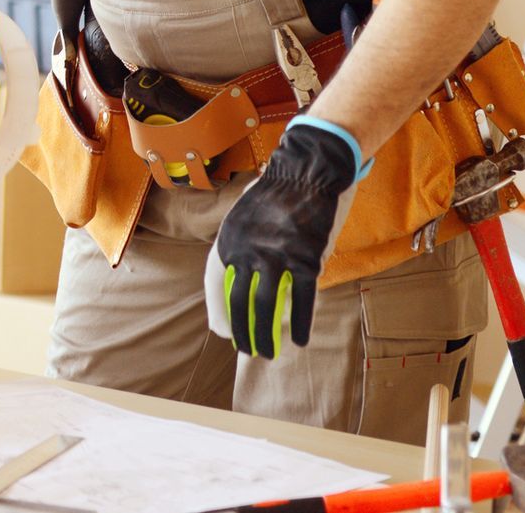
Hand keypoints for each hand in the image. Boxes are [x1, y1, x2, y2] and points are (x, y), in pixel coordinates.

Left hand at [204, 120, 362, 357]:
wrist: (307, 171)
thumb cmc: (277, 194)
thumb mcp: (244, 216)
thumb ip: (242, 247)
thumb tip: (244, 281)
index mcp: (229, 240)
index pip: (217, 286)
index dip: (220, 311)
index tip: (224, 330)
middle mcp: (247, 251)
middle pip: (240, 302)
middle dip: (243, 332)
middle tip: (247, 350)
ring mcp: (276, 257)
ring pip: (267, 307)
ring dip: (267, 336)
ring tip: (269, 353)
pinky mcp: (305, 259)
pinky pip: (303, 300)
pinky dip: (301, 324)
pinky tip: (301, 340)